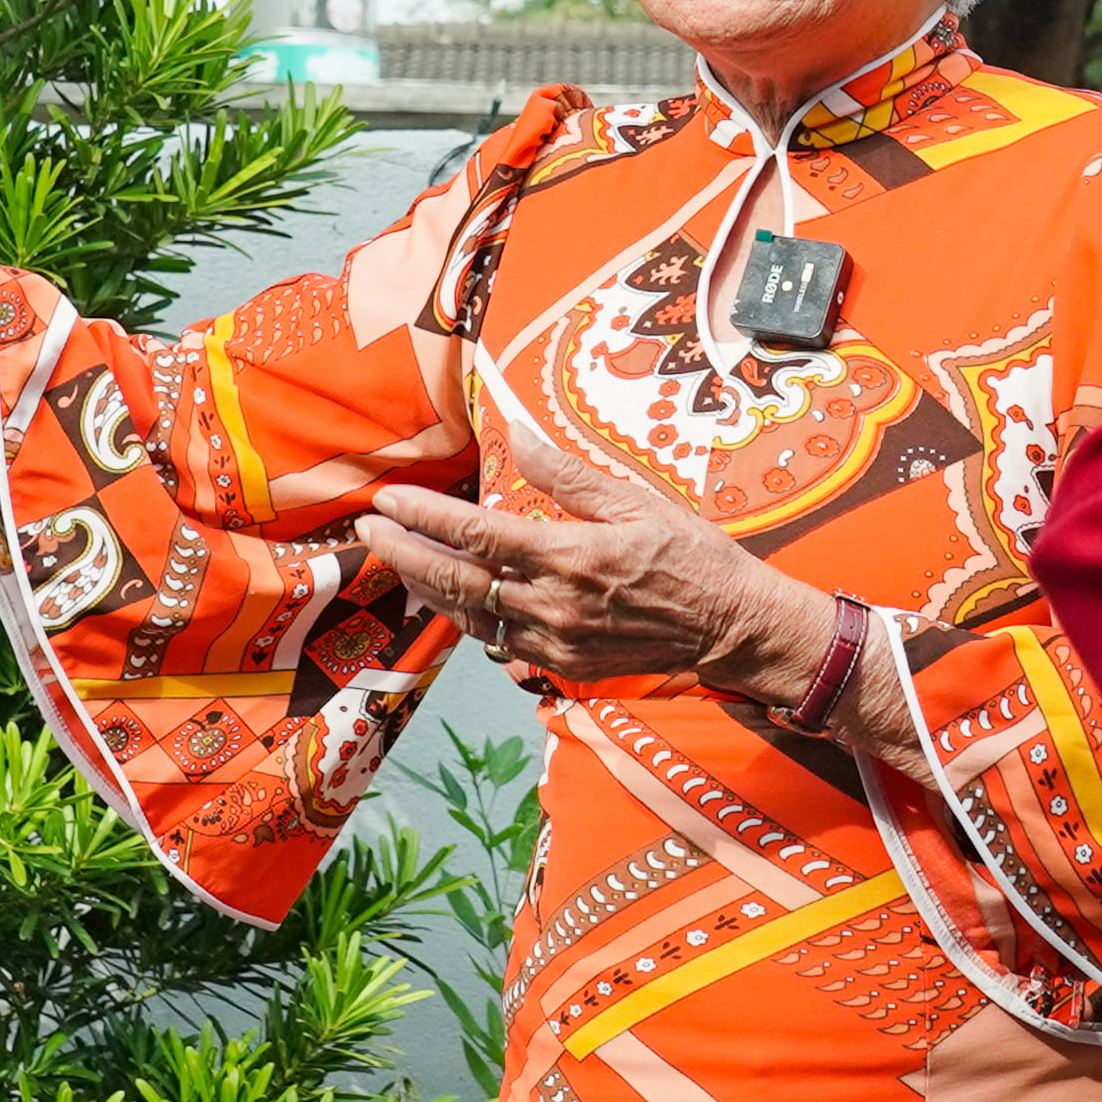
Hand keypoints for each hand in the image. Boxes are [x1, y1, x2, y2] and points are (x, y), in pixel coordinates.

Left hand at [361, 379, 830, 705]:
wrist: (732, 627)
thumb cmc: (693, 556)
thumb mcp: (637, 501)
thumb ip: (569, 475)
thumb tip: (518, 435)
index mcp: (569, 557)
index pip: (475, 534)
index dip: (423, 516)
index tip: (388, 499)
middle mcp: (553, 605)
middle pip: (456, 581)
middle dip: (405, 554)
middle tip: (369, 529)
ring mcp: (555, 642)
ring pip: (471, 617)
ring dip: (429, 588)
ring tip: (401, 560)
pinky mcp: (564, 665)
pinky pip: (501, 642)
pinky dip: (471, 619)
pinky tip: (456, 599)